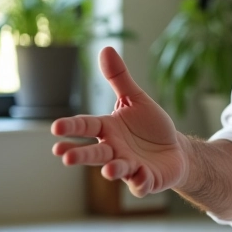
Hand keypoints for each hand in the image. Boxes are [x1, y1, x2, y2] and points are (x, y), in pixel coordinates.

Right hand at [51, 46, 186, 197]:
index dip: (72, 128)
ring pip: (117, 169)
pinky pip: (141, 183)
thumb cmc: (149, 125)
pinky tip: (140, 176)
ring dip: (112, 169)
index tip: (56, 128)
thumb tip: (105, 49)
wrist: (174, 148)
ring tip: (108, 170)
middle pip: (95, 152)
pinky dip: (140, 181)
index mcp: (108, 129)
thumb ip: (119, 78)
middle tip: (65, 156)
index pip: (87, 127)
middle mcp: (114, 149)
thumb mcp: (135, 98)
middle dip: (81, 155)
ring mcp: (129, 166)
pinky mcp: (146, 179)